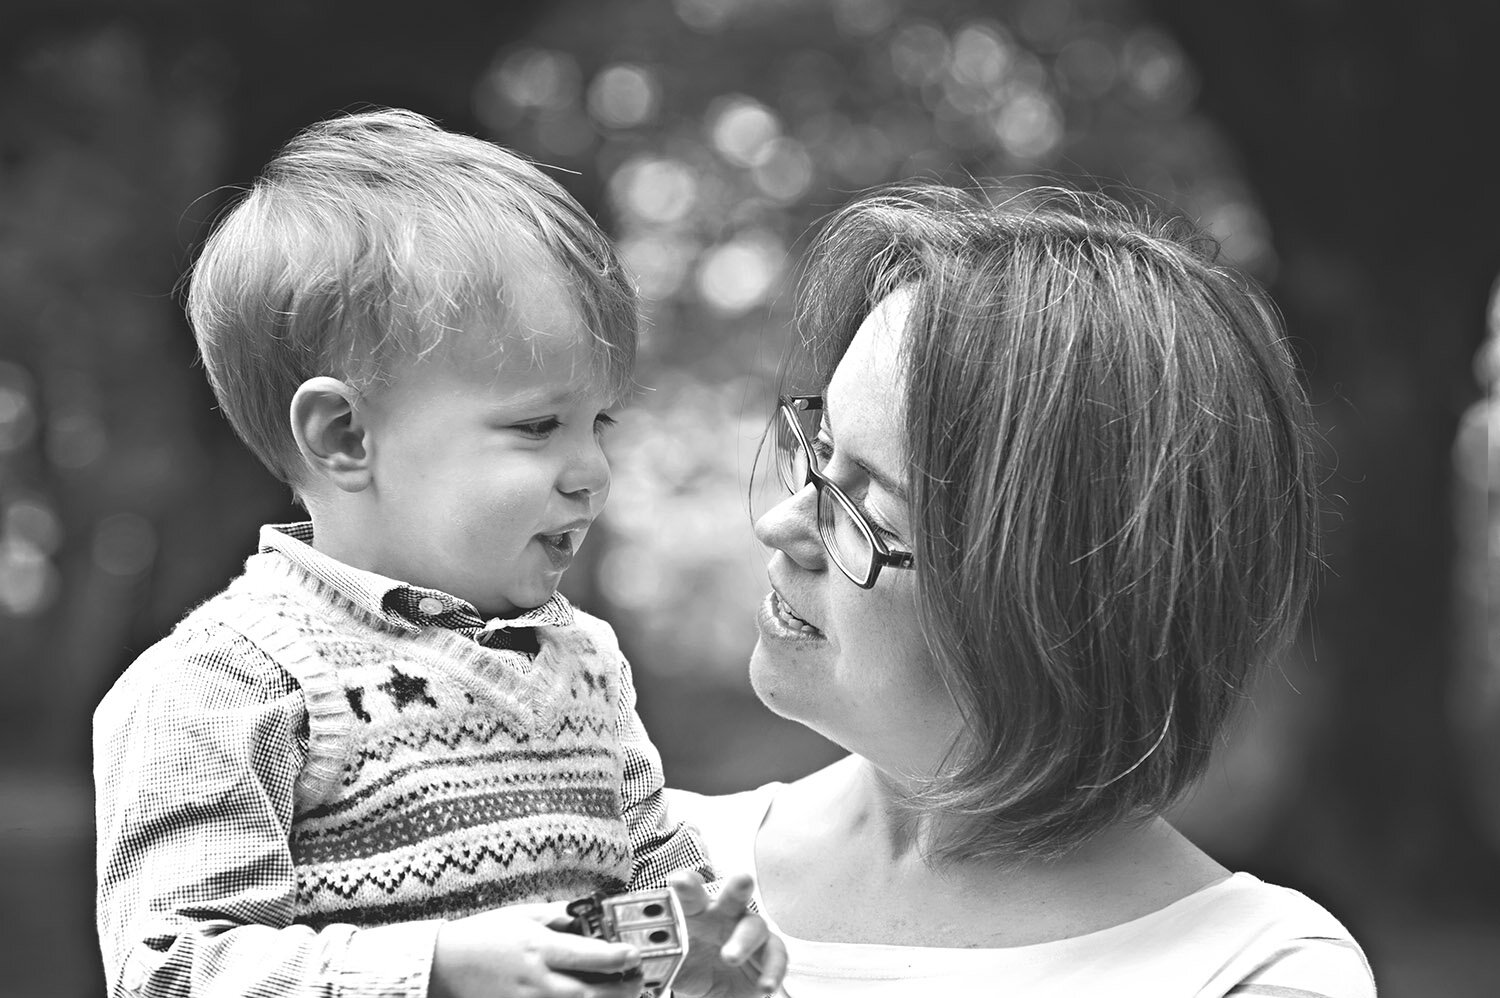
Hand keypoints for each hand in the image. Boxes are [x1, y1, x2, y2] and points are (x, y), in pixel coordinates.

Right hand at [430, 901, 644, 997]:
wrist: (444, 965)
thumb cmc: (484, 936)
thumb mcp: (523, 915)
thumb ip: (559, 916)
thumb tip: (589, 915)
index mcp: (538, 948)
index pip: (588, 956)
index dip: (618, 957)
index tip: (634, 954)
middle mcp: (536, 980)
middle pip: (588, 994)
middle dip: (620, 990)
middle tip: (637, 981)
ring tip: (621, 993)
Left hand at [666, 870, 787, 997]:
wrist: (715, 992)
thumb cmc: (692, 966)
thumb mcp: (671, 964)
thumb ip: (657, 959)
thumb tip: (636, 960)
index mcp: (698, 912)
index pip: (692, 894)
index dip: (688, 885)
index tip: (679, 880)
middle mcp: (726, 916)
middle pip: (732, 897)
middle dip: (737, 887)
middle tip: (742, 880)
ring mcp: (749, 932)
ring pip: (754, 927)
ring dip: (744, 940)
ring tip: (729, 956)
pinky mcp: (768, 953)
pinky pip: (776, 957)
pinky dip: (772, 971)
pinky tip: (765, 986)